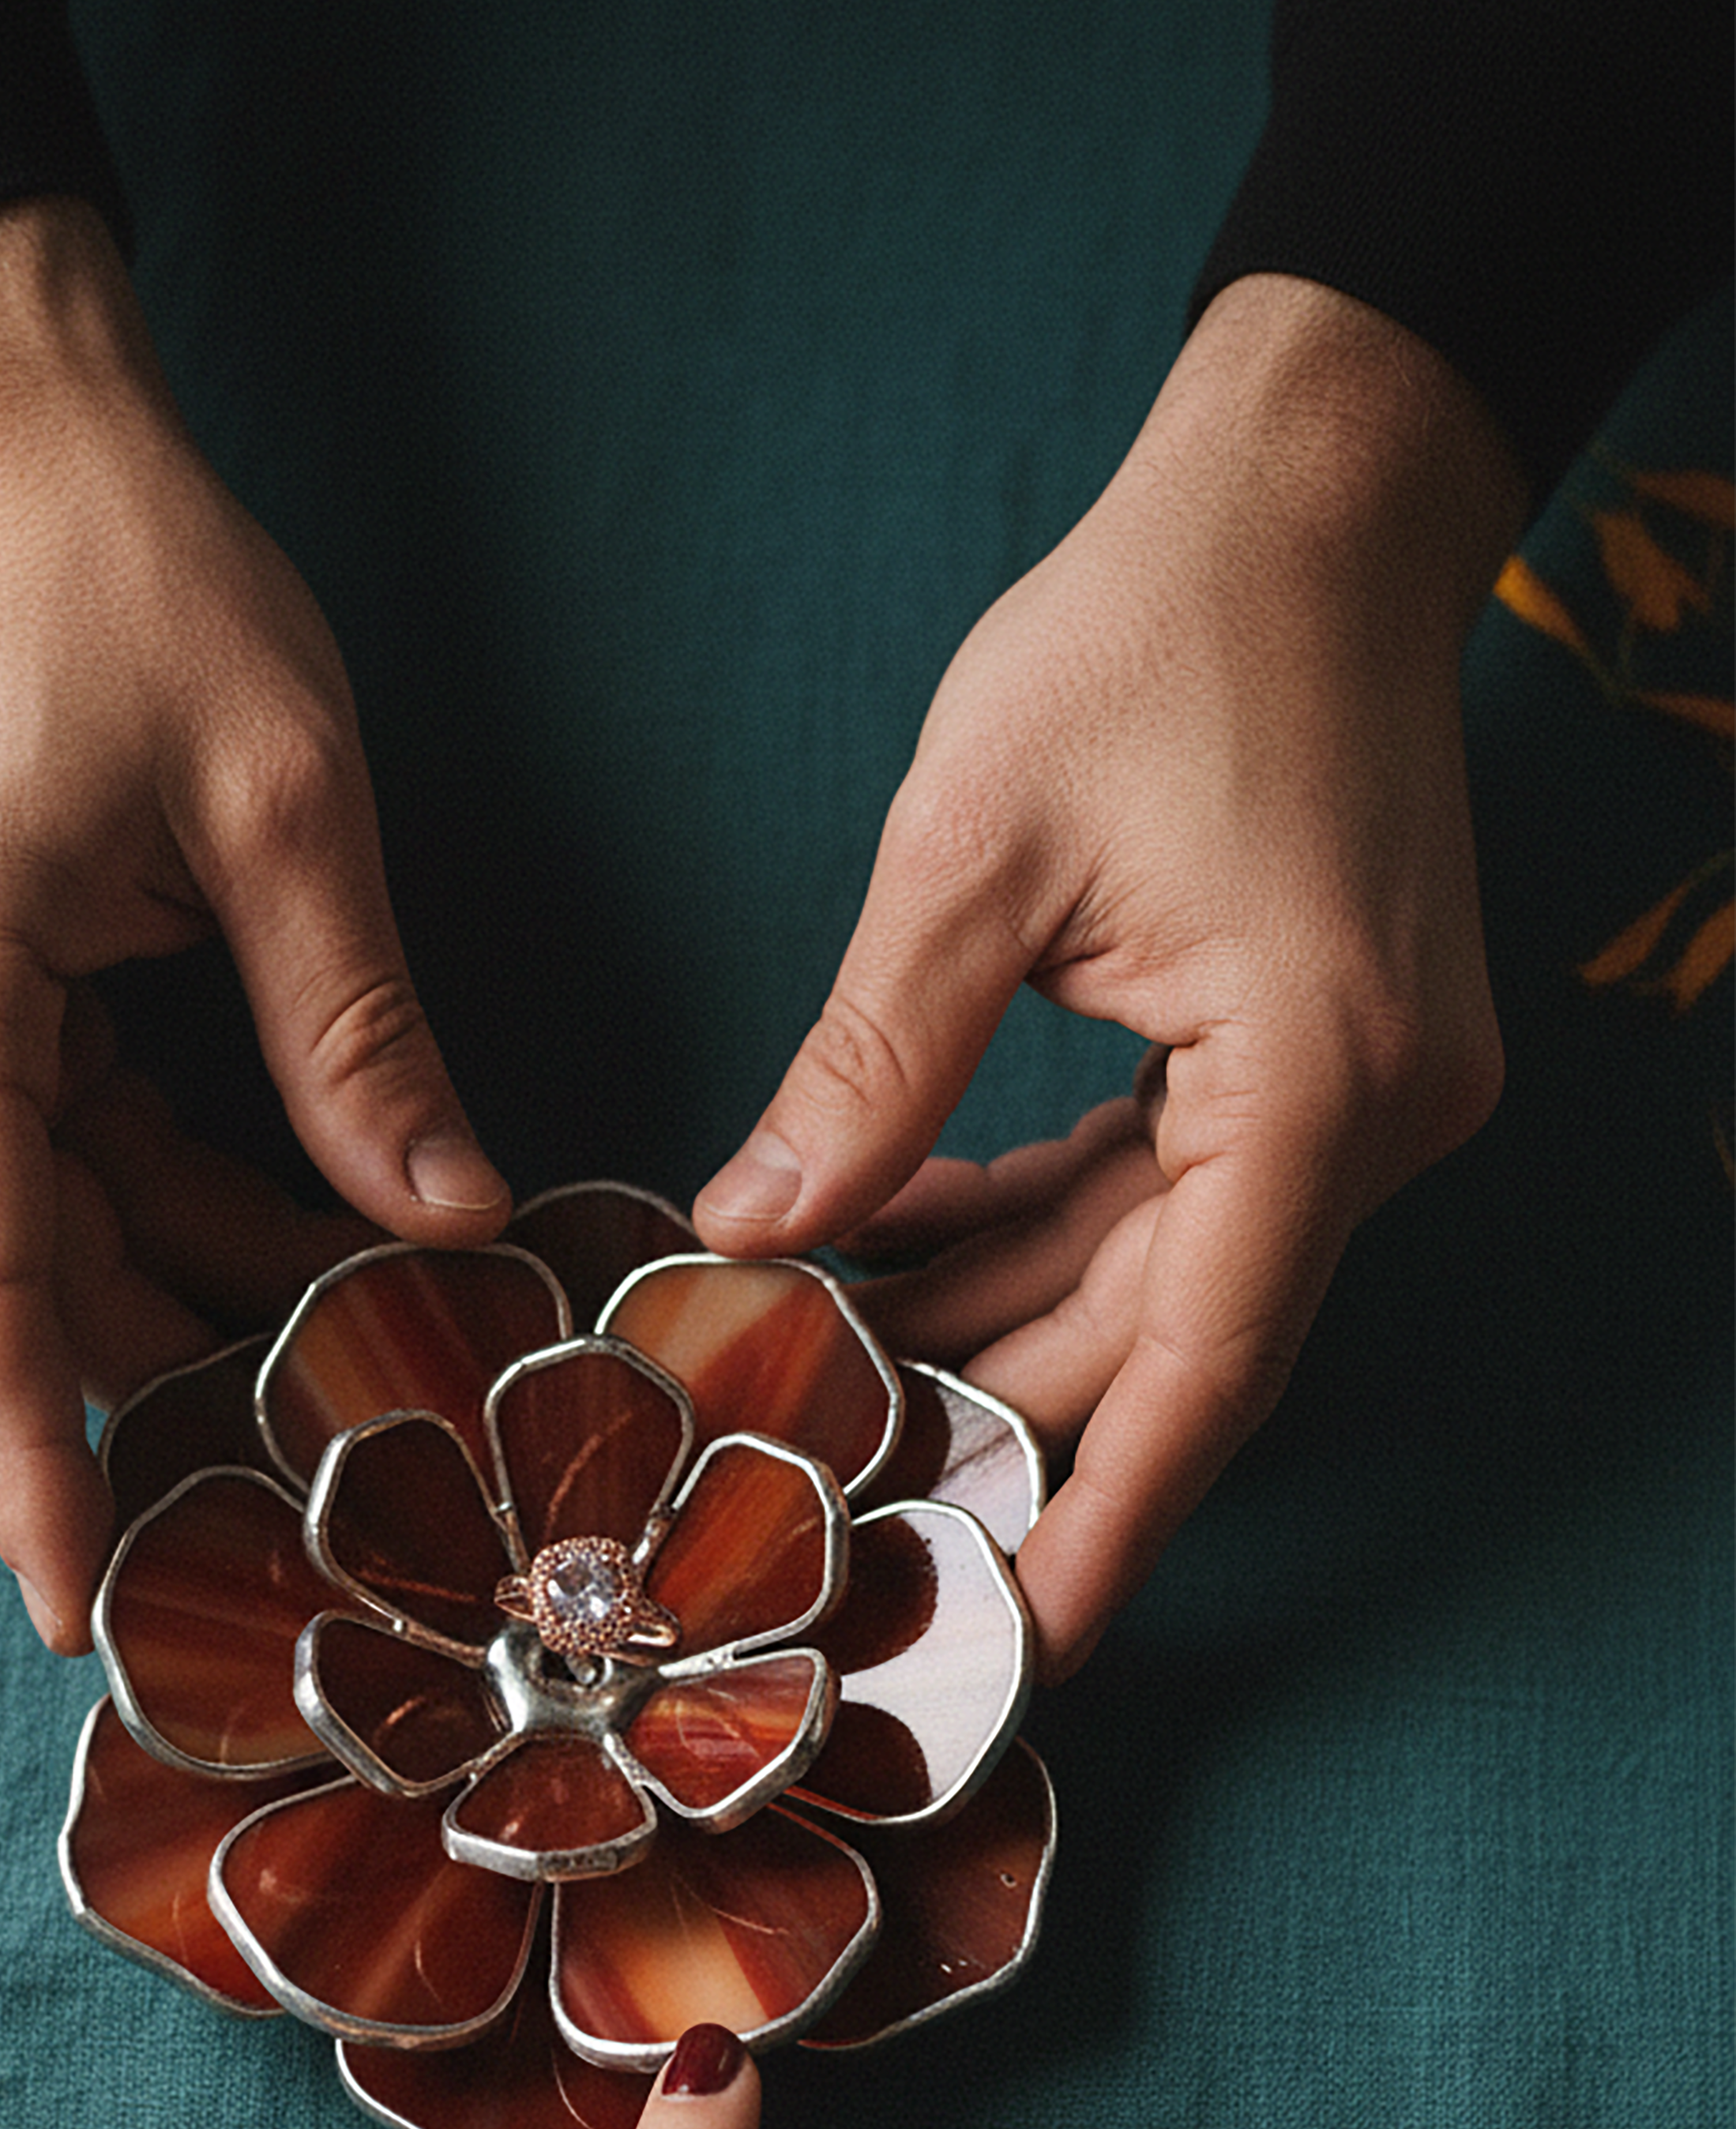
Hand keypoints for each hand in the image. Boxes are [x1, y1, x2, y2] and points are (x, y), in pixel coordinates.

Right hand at [0, 199, 505, 1654]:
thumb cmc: (126, 576)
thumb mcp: (283, 799)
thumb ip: (355, 1029)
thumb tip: (448, 1221)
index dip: (31, 1464)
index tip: (80, 1610)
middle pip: (29, 1278)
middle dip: (187, 1375)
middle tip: (367, 1478)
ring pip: (58, 1226)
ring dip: (211, 1281)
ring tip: (394, 1347)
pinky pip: (65, 1152)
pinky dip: (187, 1198)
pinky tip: (328, 1231)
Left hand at [694, 276, 1527, 1678]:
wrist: (1314, 491)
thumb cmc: (1157, 629)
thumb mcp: (972, 851)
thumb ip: (873, 1067)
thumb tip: (758, 1227)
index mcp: (1313, 1081)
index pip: (1200, 1365)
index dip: (1104, 1514)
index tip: (1028, 1637)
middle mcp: (1371, 1114)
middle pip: (1165, 1335)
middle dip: (1000, 1412)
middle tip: (831, 1492)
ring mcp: (1359, 1090)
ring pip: (1160, 1272)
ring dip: (1004, 1318)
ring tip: (827, 1364)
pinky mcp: (1317, 1053)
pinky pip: (1170, 1190)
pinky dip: (1043, 1223)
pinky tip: (904, 1244)